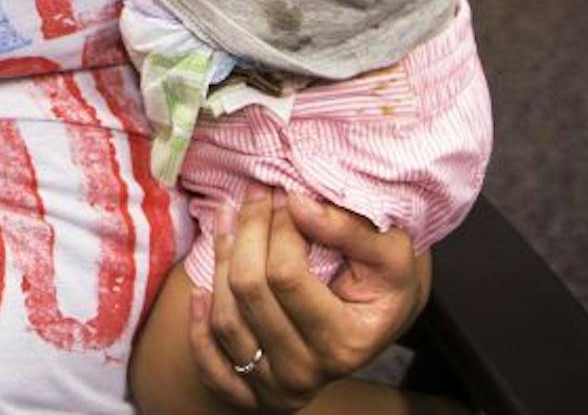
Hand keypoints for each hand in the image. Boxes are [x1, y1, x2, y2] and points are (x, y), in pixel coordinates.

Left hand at [190, 191, 426, 410]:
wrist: (383, 319)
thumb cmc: (386, 279)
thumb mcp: (389, 251)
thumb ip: (347, 227)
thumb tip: (296, 203)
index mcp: (346, 342)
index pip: (286, 275)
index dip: (277, 226)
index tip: (282, 194)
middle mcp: (309, 372)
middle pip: (249, 291)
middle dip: (244, 232)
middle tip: (251, 196)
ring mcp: (278, 388)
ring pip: (226, 319)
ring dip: (218, 262)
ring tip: (226, 221)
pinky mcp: (253, 394)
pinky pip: (210, 367)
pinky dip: (198, 329)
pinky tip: (199, 291)